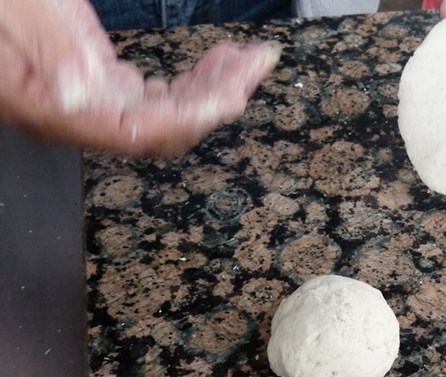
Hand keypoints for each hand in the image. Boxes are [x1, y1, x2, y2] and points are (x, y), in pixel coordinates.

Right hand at [0, 0, 280, 155]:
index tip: (234, 93)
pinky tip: (216, 64)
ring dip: (214, 89)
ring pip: (170, 115)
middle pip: (166, 128)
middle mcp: (81, 117)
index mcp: (53, 108)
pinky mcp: (106, 88)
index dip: (192, 115)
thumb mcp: (14, 9)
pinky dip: (195, 83)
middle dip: (218, 98)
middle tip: (256, 63)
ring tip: (247, 59)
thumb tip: (85, 88)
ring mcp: (96, 105)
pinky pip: (161, 99)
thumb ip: (47, 46)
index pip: (139, 129)